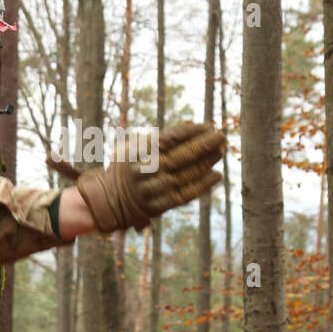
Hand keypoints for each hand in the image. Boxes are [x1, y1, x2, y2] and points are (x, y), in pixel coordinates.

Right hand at [74, 121, 225, 232]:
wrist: (110, 198)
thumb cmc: (131, 166)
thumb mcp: (137, 146)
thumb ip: (162, 139)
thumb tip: (195, 128)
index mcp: (137, 151)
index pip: (169, 138)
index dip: (191, 132)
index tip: (208, 125)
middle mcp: (143, 170)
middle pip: (179, 156)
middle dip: (203, 145)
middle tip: (221, 136)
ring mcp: (151, 189)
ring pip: (185, 175)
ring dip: (206, 163)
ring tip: (221, 152)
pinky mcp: (158, 206)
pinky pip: (184, 195)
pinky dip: (202, 185)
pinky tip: (216, 175)